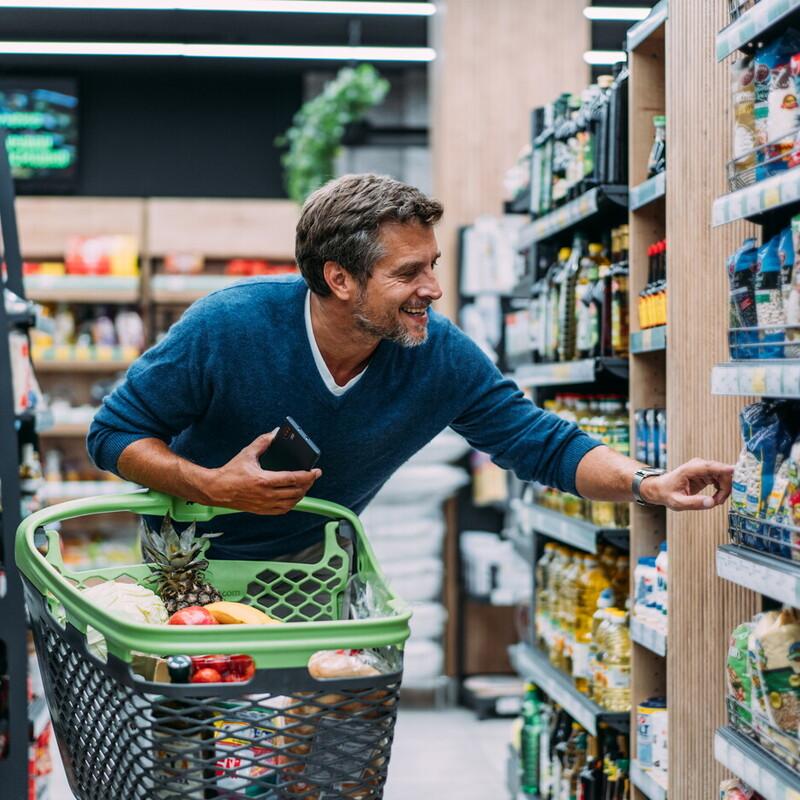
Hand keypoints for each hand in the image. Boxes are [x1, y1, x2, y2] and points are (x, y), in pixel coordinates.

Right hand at [204, 431, 321, 514]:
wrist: (216, 490)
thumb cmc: (231, 472)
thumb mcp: (247, 453)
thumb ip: (263, 442)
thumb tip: (275, 433)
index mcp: (264, 480)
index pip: (293, 479)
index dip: (308, 475)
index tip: (317, 471)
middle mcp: (266, 494)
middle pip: (296, 492)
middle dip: (308, 484)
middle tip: (313, 476)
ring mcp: (264, 504)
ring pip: (291, 503)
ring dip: (301, 494)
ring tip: (305, 485)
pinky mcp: (261, 510)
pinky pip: (282, 510)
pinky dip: (291, 504)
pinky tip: (294, 496)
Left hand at [640, 458, 733, 510]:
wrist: (660, 489)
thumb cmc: (666, 494)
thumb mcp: (677, 502)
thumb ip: (693, 503)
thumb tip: (712, 503)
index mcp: (690, 469)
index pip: (712, 466)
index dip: (726, 469)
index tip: (739, 473)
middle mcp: (699, 466)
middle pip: (722, 471)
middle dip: (726, 487)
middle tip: (719, 502)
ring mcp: (703, 469)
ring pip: (724, 476)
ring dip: (725, 490)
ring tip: (716, 502)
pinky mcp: (706, 474)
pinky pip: (721, 479)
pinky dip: (722, 490)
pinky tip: (716, 498)